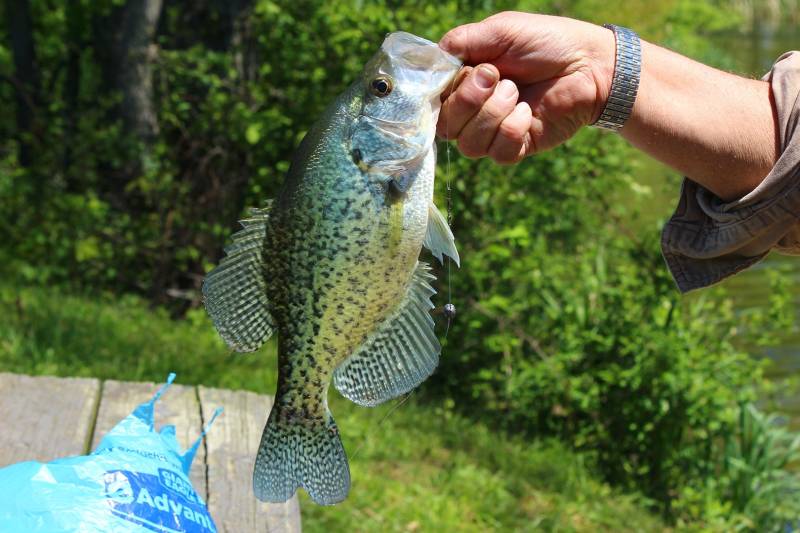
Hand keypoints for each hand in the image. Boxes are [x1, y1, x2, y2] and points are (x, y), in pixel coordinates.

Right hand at [437, 12, 614, 162]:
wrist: (589, 64)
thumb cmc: (546, 42)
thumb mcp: (499, 31)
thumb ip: (461, 42)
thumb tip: (433, 59)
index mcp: (464, 83)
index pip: (433, 102)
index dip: (445, 93)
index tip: (470, 71)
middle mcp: (473, 111)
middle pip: (445, 127)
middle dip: (469, 101)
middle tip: (499, 77)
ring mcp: (493, 132)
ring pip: (469, 145)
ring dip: (493, 114)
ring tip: (517, 92)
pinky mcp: (515, 148)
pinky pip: (498, 153)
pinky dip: (512, 129)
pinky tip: (529, 112)